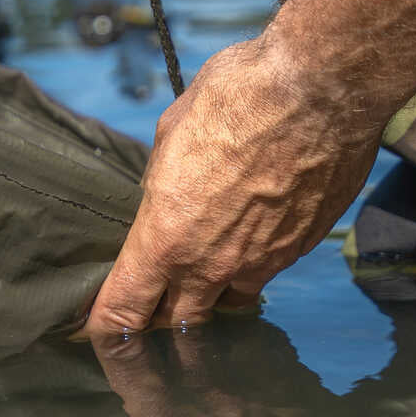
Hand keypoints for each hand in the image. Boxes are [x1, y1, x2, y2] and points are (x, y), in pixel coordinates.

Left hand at [83, 31, 385, 335]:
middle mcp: (211, 264)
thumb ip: (161, 182)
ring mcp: (261, 262)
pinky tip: (250, 241)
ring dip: (211, 298)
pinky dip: (252, 269)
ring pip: (227, 304)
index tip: (94, 328)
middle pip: (176, 323)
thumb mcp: (171, 134)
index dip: (104, 325)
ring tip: (204, 275)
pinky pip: (266, 275)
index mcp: (165, 238)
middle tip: (151, 302)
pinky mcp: (299, 250)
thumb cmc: (237, 97)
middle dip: (159, 318)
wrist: (321, 88)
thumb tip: (163, 194)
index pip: (124, 310)